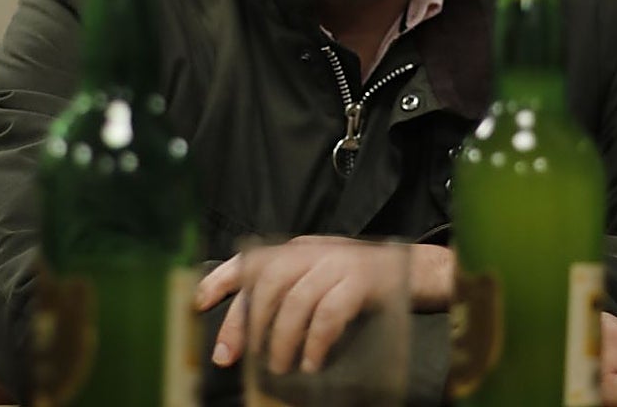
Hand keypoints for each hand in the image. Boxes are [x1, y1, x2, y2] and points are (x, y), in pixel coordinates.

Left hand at [195, 236, 428, 374]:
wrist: (418, 271)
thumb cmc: (363, 283)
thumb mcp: (321, 277)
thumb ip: (290, 290)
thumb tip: (250, 331)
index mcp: (298, 248)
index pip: (251, 258)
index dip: (221, 279)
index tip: (198, 304)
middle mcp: (313, 250)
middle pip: (266, 281)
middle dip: (244, 322)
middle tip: (235, 358)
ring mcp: (339, 263)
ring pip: (295, 300)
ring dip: (280, 338)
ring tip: (278, 367)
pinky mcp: (362, 281)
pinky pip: (329, 313)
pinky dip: (315, 342)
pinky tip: (311, 362)